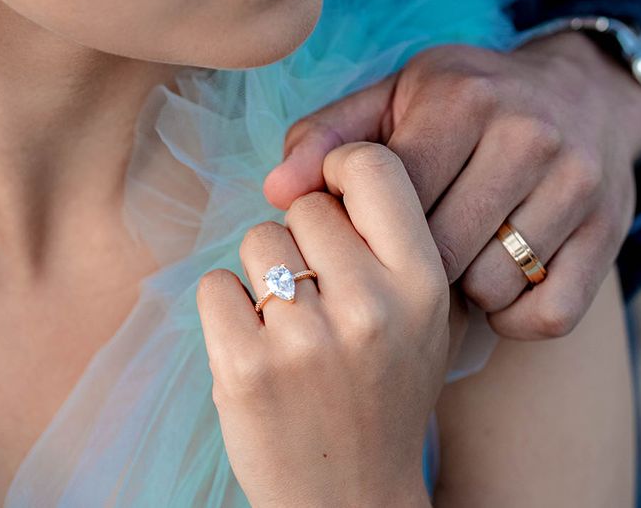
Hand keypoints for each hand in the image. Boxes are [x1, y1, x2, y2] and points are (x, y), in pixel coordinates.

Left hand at [197, 143, 447, 507]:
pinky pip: (215, 284)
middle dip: (304, 239)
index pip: (373, 166)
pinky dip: (227, 308)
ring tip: (291, 325)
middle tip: (319, 293)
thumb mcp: (425, 316)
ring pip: (258, 239)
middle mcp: (370, 306)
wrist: (350, 497)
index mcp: (422, 283)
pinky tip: (257, 345)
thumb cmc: (384, 394)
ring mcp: (305, 339)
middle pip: (304, 206)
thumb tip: (331, 167)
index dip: (342, 167)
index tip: (331, 192)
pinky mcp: (245, 367)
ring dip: (264, 273)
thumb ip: (395, 240)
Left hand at [264, 33, 640, 340]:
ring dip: (460, 291)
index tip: (365, 228)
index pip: (390, 193)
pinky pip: (547, 314)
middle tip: (406, 255)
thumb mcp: (396, 97)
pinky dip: (513, 317)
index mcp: (462, 98)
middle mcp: (527, 136)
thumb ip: (329, 137)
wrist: (584, 92)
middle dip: (409, 264)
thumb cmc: (470, 100)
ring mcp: (577, 186)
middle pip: (437, 249)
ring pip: (489, 286)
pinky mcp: (610, 233)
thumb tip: (276, 190)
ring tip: (455, 260)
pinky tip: (496, 286)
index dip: (365, 225)